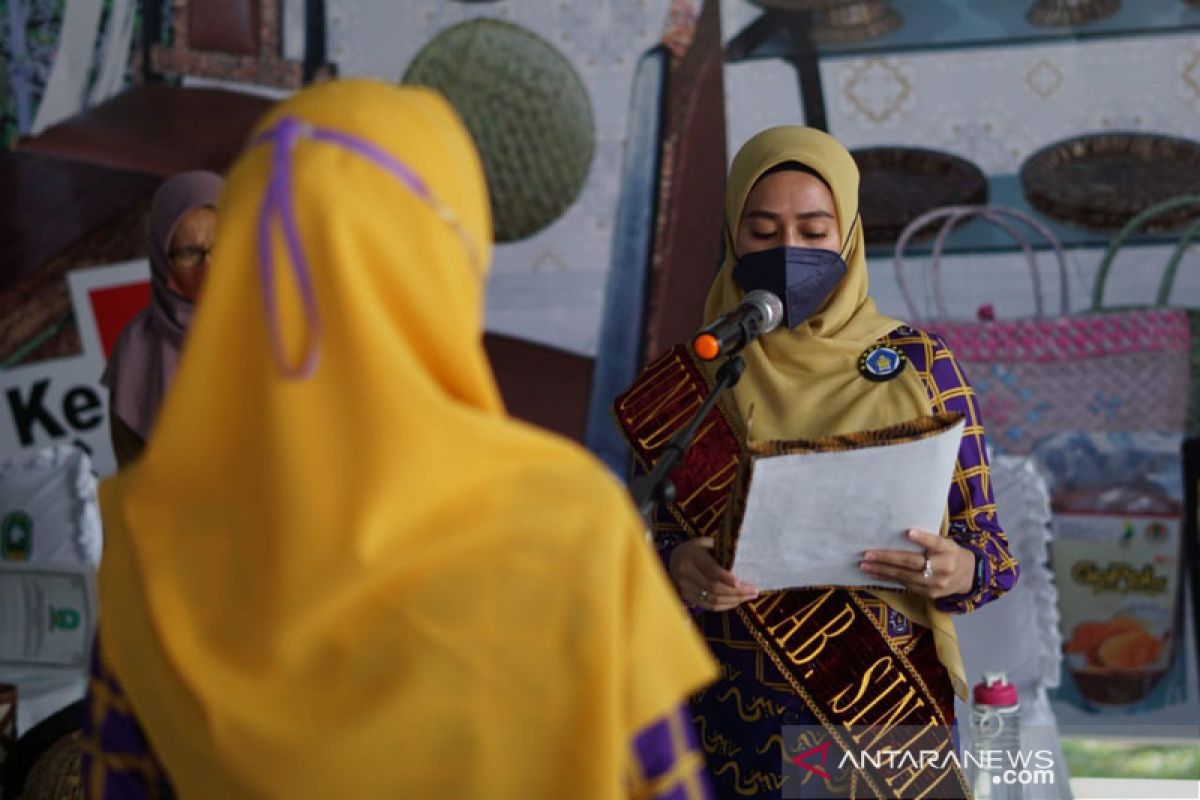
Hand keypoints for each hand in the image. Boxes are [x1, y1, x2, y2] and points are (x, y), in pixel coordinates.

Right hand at [668, 537, 759, 611]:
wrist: (674, 559)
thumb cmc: (698, 549)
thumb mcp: (708, 543)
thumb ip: (723, 550)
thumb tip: (747, 560)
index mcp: (692, 555)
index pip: (710, 569)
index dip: (726, 577)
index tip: (740, 582)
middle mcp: (686, 572)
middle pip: (713, 588)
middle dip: (736, 592)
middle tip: (754, 591)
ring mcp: (685, 587)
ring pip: (712, 600)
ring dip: (733, 600)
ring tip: (749, 596)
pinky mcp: (687, 598)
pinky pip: (709, 606)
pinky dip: (725, 605)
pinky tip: (736, 601)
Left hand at [859, 528, 974, 599]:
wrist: (968, 577)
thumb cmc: (949, 554)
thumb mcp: (946, 544)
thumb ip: (929, 541)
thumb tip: (898, 532)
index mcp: (948, 550)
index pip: (935, 543)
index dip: (923, 539)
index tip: (908, 532)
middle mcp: (943, 567)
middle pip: (913, 562)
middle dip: (888, 558)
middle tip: (868, 554)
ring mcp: (936, 584)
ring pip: (905, 576)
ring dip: (882, 571)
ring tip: (864, 565)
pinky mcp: (929, 595)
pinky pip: (905, 585)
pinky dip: (887, 579)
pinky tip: (874, 574)